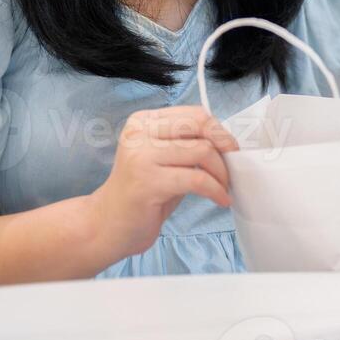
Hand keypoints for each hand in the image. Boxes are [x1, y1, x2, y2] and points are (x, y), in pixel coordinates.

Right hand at [85, 106, 239, 261]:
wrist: (106, 226)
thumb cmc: (142, 193)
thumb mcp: (164, 159)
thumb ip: (187, 144)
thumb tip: (227, 141)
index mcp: (143, 121)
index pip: (194, 114)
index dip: (219, 131)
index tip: (230, 149)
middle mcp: (140, 133)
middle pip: (200, 125)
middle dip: (224, 146)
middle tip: (232, 167)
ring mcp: (141, 156)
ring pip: (202, 151)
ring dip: (221, 172)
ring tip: (223, 187)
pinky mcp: (148, 182)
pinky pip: (197, 180)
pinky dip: (216, 190)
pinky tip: (221, 200)